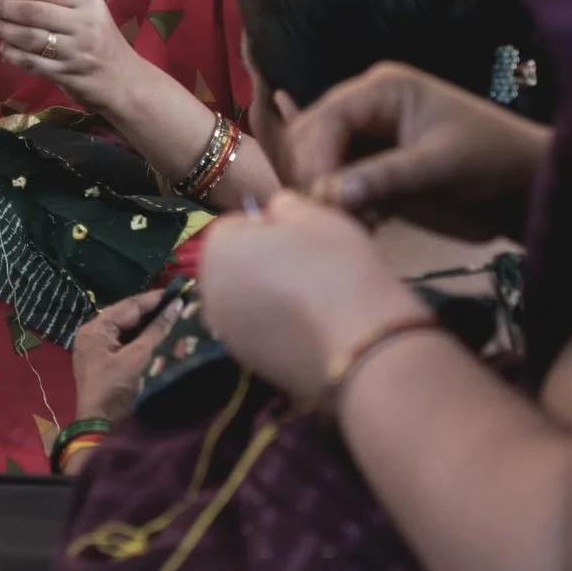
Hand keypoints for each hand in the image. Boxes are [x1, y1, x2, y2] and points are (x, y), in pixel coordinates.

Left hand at [0, 0, 136, 109]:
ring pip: (29, 36)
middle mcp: (84, 24)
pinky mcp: (67, 74)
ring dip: (4, 30)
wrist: (124, 82)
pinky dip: (12, 55)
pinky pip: (32, 62)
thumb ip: (56, 2)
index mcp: (89, 2)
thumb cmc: (101, 42)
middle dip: (3, 7)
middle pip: (33, 11)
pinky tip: (2, 49)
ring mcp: (75, 51)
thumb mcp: (88, 14)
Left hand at [70, 290, 175, 429]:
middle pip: (128, 316)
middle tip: (181, 303)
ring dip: (151, 326)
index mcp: (95, 328)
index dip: (155, 299)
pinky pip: (127, 343)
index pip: (129, 306)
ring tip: (177, 316)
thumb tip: (176, 305)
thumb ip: (156, 330)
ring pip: (129, 330)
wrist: (101, 429)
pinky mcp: (106, 363)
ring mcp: (98, 349)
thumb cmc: (116, 390)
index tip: (179, 291)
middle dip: (154, 311)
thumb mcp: (137, 358)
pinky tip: (163, 335)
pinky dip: (144, 340)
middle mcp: (93, 334)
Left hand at [200, 192, 429, 401]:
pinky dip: (282, 326)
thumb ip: (285, 205)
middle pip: (238, 265)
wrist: (360, 347)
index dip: (269, 223)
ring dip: (274, 294)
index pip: (235, 224)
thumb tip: (275, 212)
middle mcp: (211, 296)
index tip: (304, 234)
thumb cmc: (334, 267)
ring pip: (249, 300)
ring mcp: (229, 336)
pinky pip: (263, 332)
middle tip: (311, 264)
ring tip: (318, 296)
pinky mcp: (251, 365)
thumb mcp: (314, 215)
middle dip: (266, 260)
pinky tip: (316, 327)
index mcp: (217, 253)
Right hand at [282, 63, 550, 240]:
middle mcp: (367, 111)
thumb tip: (330, 195)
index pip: (328, 118)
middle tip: (329, 217)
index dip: (316, 157)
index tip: (320, 198)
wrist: (524, 189)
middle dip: (315, 176)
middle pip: (314, 139)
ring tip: (350, 224)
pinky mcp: (375, 174)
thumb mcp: (440, 164)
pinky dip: (341, 207)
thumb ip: (385, 176)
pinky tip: (358, 226)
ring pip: (322, 166)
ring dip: (326, 196)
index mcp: (382, 89)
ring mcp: (369, 143)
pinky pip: (340, 188)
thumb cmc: (491, 160)